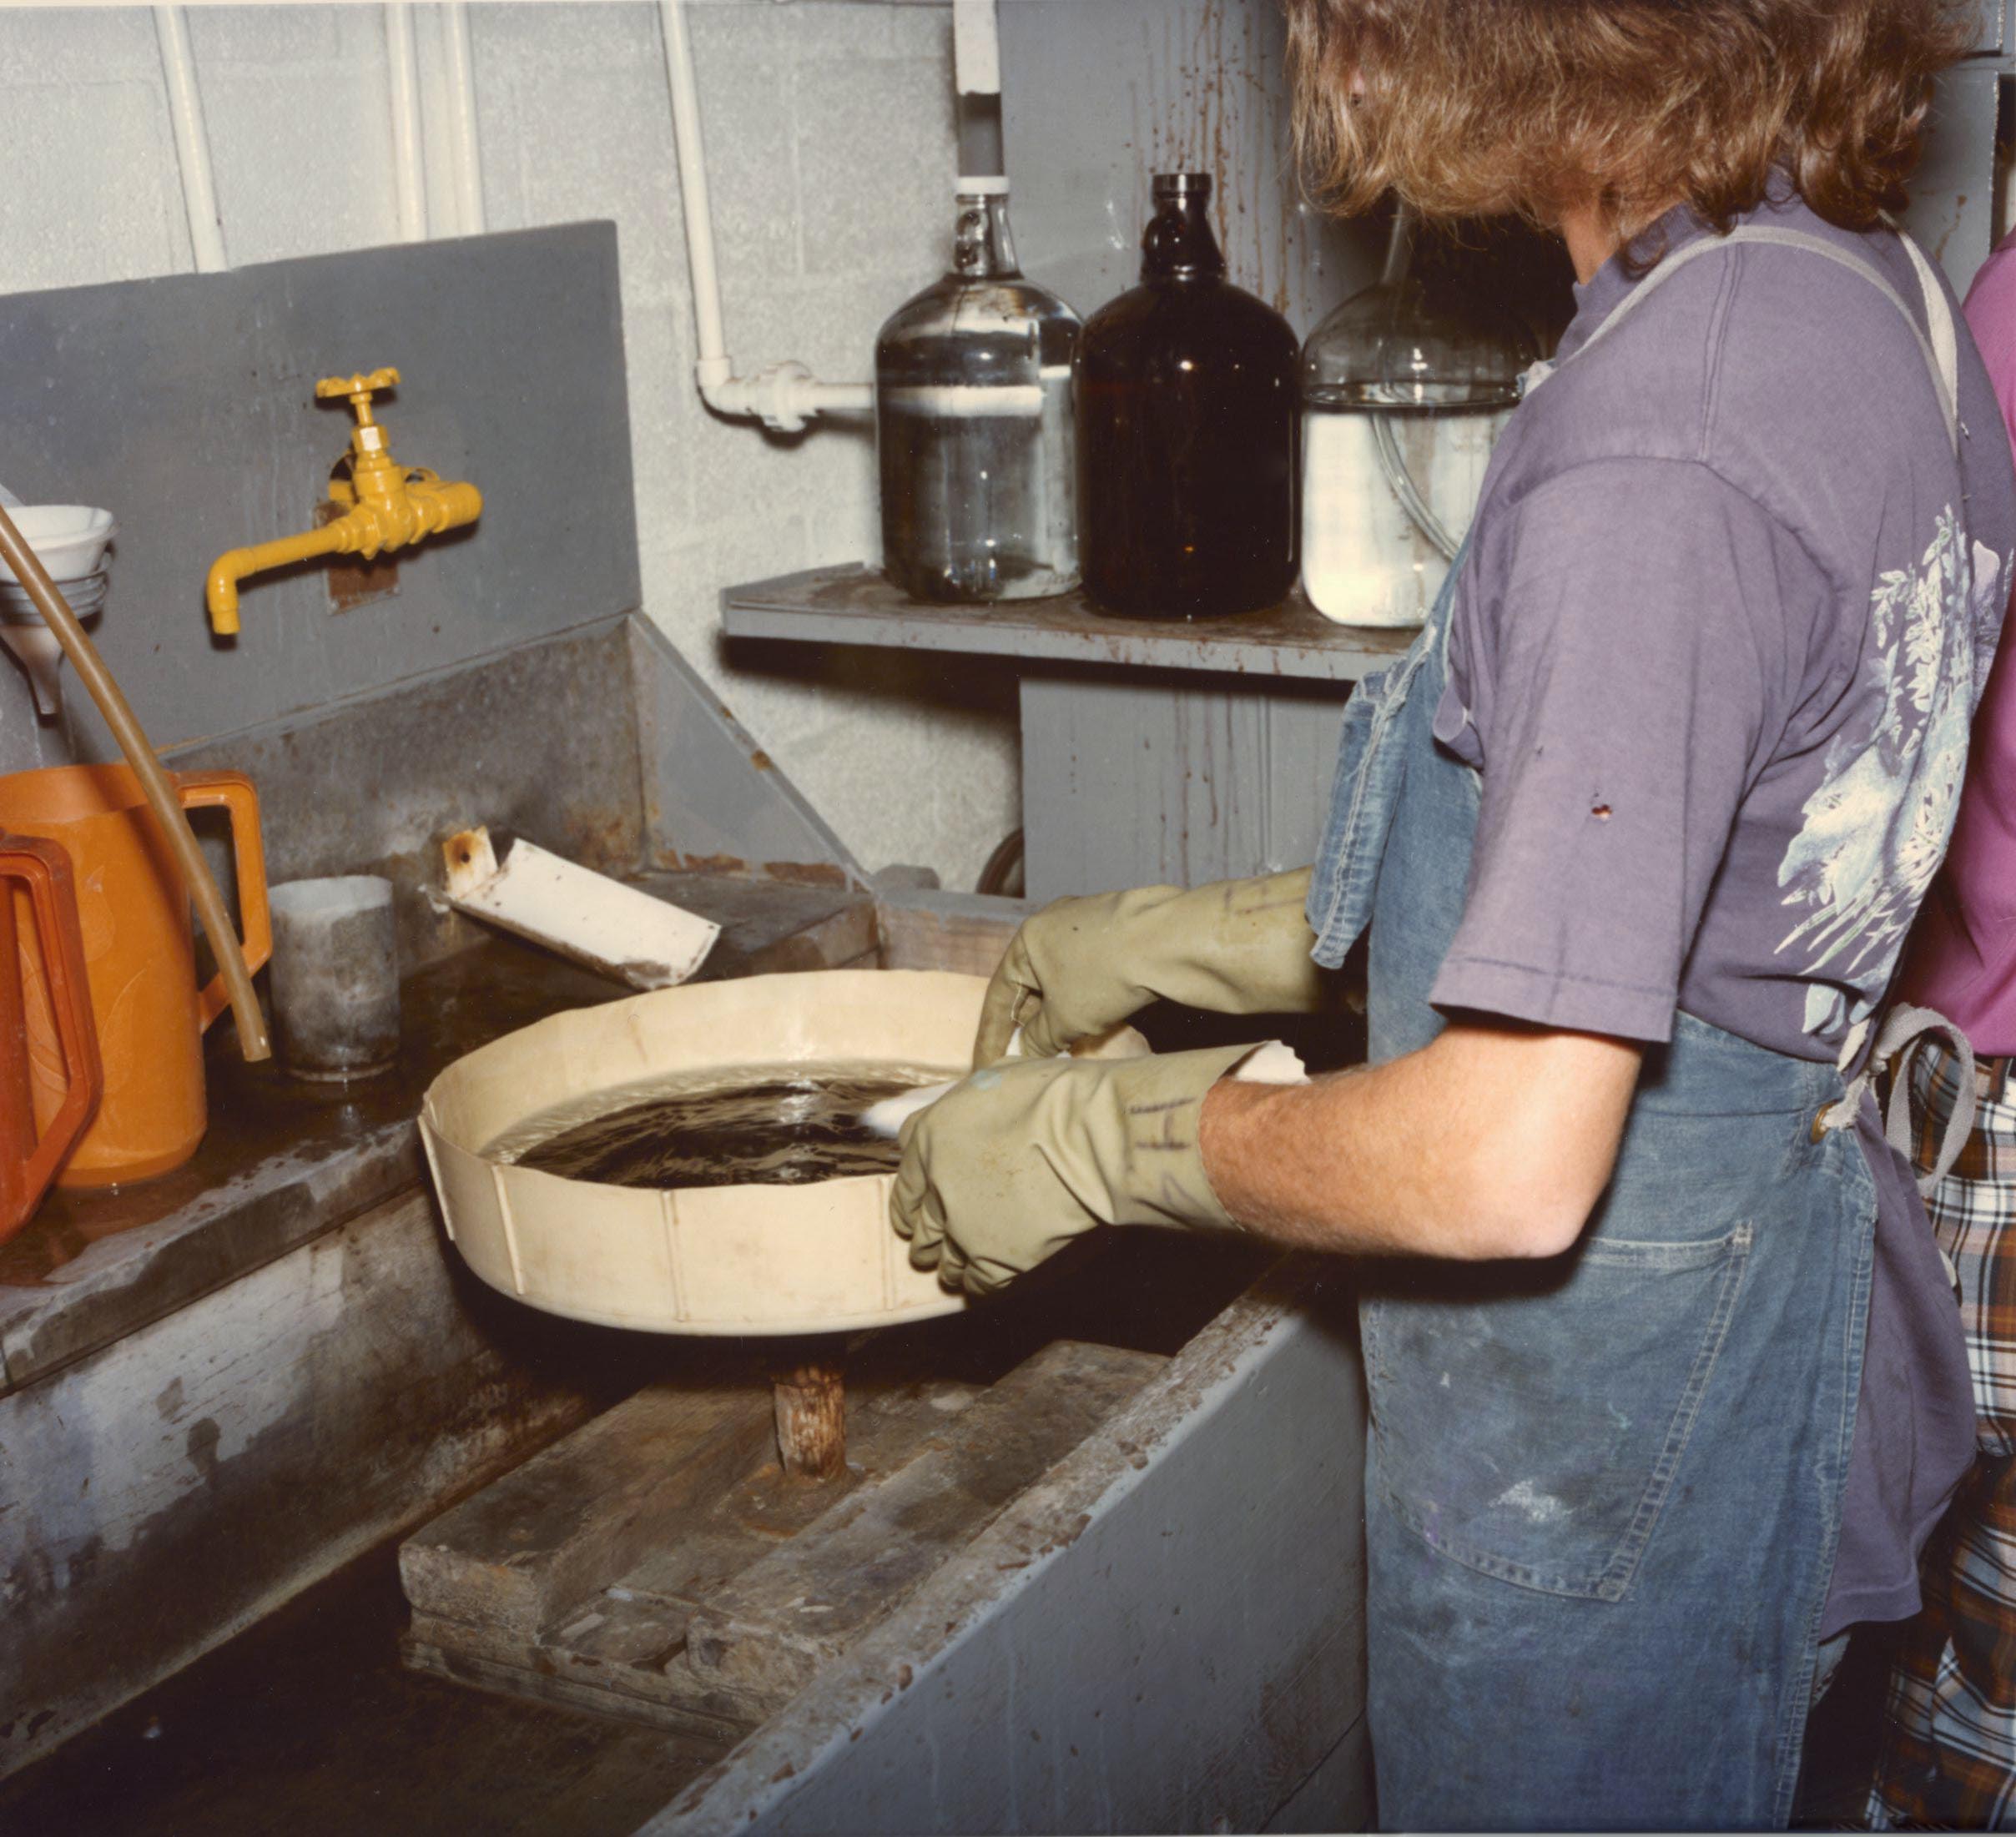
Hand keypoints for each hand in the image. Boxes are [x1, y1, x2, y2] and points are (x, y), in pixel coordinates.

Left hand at [891, 1042, 1259, 1295]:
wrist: (1089, 1138)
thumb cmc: (1054, 1097)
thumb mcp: (992, 1079)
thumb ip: (962, 1106)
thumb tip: (962, 1115)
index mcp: (929, 1139)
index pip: (903, 1183)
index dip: (907, 1202)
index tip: (912, 1215)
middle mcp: (937, 1187)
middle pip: (919, 1228)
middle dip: (926, 1239)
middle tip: (932, 1248)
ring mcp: (964, 1228)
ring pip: (945, 1261)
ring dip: (951, 1264)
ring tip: (959, 1269)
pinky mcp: (996, 1261)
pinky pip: (979, 1284)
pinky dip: (982, 1283)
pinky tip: (992, 1279)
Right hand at [972, 867, 1325, 1066]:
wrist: (1168, 942)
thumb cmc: (1104, 976)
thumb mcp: (1065, 1018)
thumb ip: (1039, 1038)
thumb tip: (1028, 1051)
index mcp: (1027, 940)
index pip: (1000, 996)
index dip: (992, 1037)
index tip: (987, 1066)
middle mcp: (1053, 925)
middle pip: (1032, 986)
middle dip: (1030, 1026)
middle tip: (1026, 1062)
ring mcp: (1087, 925)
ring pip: (1063, 981)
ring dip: (1060, 1017)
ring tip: (1062, 1050)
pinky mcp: (1118, 932)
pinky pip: (1090, 973)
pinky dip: (1086, 1002)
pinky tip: (1095, 1027)